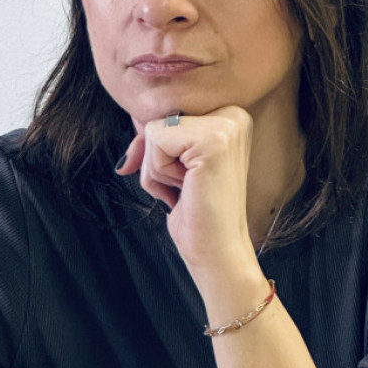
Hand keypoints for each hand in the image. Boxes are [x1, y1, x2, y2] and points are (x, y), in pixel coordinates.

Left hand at [115, 106, 257, 277]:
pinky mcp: (213, 141)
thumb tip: (133, 118)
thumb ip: (159, 134)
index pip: (167, 115)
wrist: (218, 252)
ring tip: (187, 189)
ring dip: (157, 170)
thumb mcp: (174, 162)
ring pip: (153, 131)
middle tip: (187, 187)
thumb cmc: (196, 212)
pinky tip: (186, 190)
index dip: (160, 151)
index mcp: (230, 116)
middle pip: (158, 119)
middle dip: (157, 160)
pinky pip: (155, 142)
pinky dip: (158, 174)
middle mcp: (234, 115)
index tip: (186, 179)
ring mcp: (226, 126)